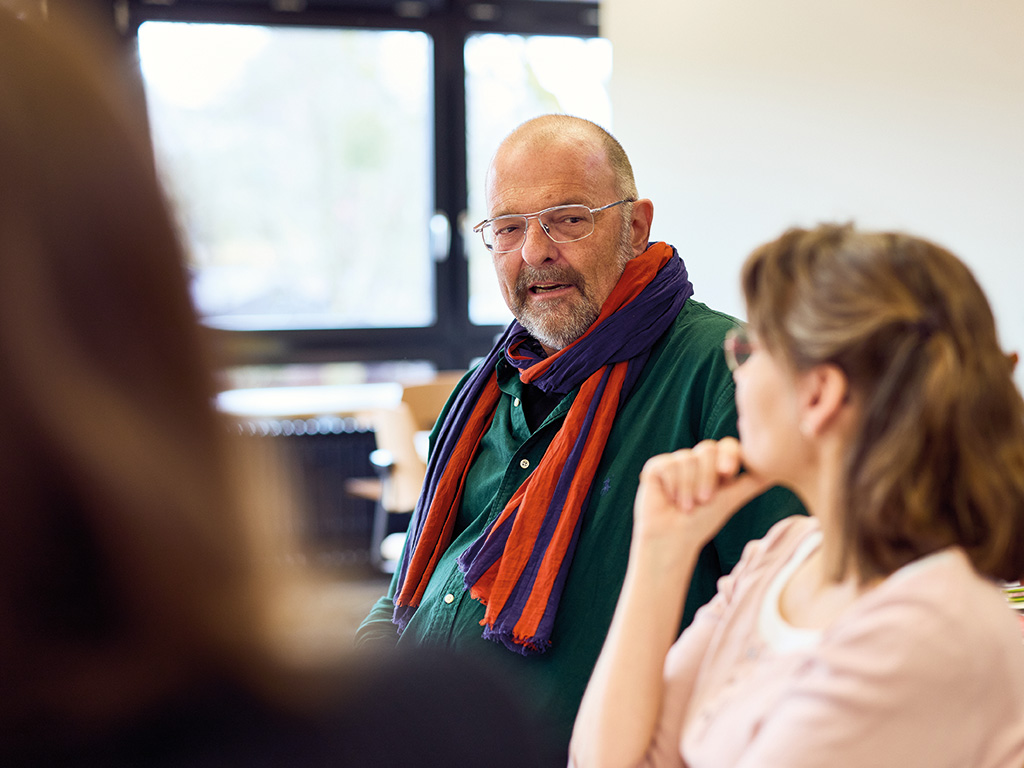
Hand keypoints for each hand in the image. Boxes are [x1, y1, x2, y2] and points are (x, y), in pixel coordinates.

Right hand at [633, 438, 770, 553]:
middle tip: (704, 501)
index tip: (728, 473)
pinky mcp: (655, 467)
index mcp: (716, 465)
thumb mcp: (732, 500)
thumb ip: (752, 481)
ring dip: (689, 489)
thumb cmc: (702, 523)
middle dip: (707, 478)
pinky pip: (668, 465)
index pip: (727, 446)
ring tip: (686, 506)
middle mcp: (696, 460)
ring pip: (687, 459)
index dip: (729, 455)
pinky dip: (673, 487)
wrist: (674, 539)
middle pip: (708, 450)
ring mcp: (675, 462)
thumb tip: (779, 469)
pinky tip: (671, 500)